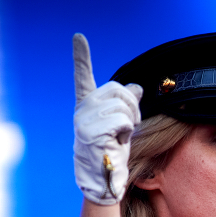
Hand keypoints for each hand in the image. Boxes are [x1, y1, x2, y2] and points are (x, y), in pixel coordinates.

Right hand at [72, 33, 142, 204]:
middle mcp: (82, 110)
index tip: (78, 37)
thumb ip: (126, 105)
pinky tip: (117, 141)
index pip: (83, 77)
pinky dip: (127, 130)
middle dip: (132, 106)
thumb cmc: (112, 152)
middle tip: (130, 125)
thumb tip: (137, 87)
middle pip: (118, 89)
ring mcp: (84, 120)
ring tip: (121, 136)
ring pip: (123, 105)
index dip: (81, 57)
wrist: (104, 179)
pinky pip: (122, 119)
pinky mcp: (91, 131)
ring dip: (131, 120)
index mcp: (87, 106)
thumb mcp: (121, 125)